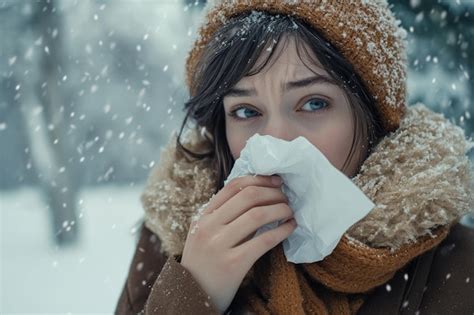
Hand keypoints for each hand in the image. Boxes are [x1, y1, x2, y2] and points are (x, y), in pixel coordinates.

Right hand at [180, 175, 295, 312]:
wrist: (190, 295)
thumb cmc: (203, 263)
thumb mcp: (204, 234)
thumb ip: (223, 216)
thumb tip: (259, 197)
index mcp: (202, 216)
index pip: (234, 186)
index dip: (260, 179)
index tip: (276, 181)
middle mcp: (209, 226)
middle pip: (248, 196)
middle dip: (273, 193)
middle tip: (286, 197)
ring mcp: (219, 244)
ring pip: (258, 214)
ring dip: (280, 209)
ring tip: (290, 212)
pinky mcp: (233, 263)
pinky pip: (264, 240)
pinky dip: (282, 231)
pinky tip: (290, 228)